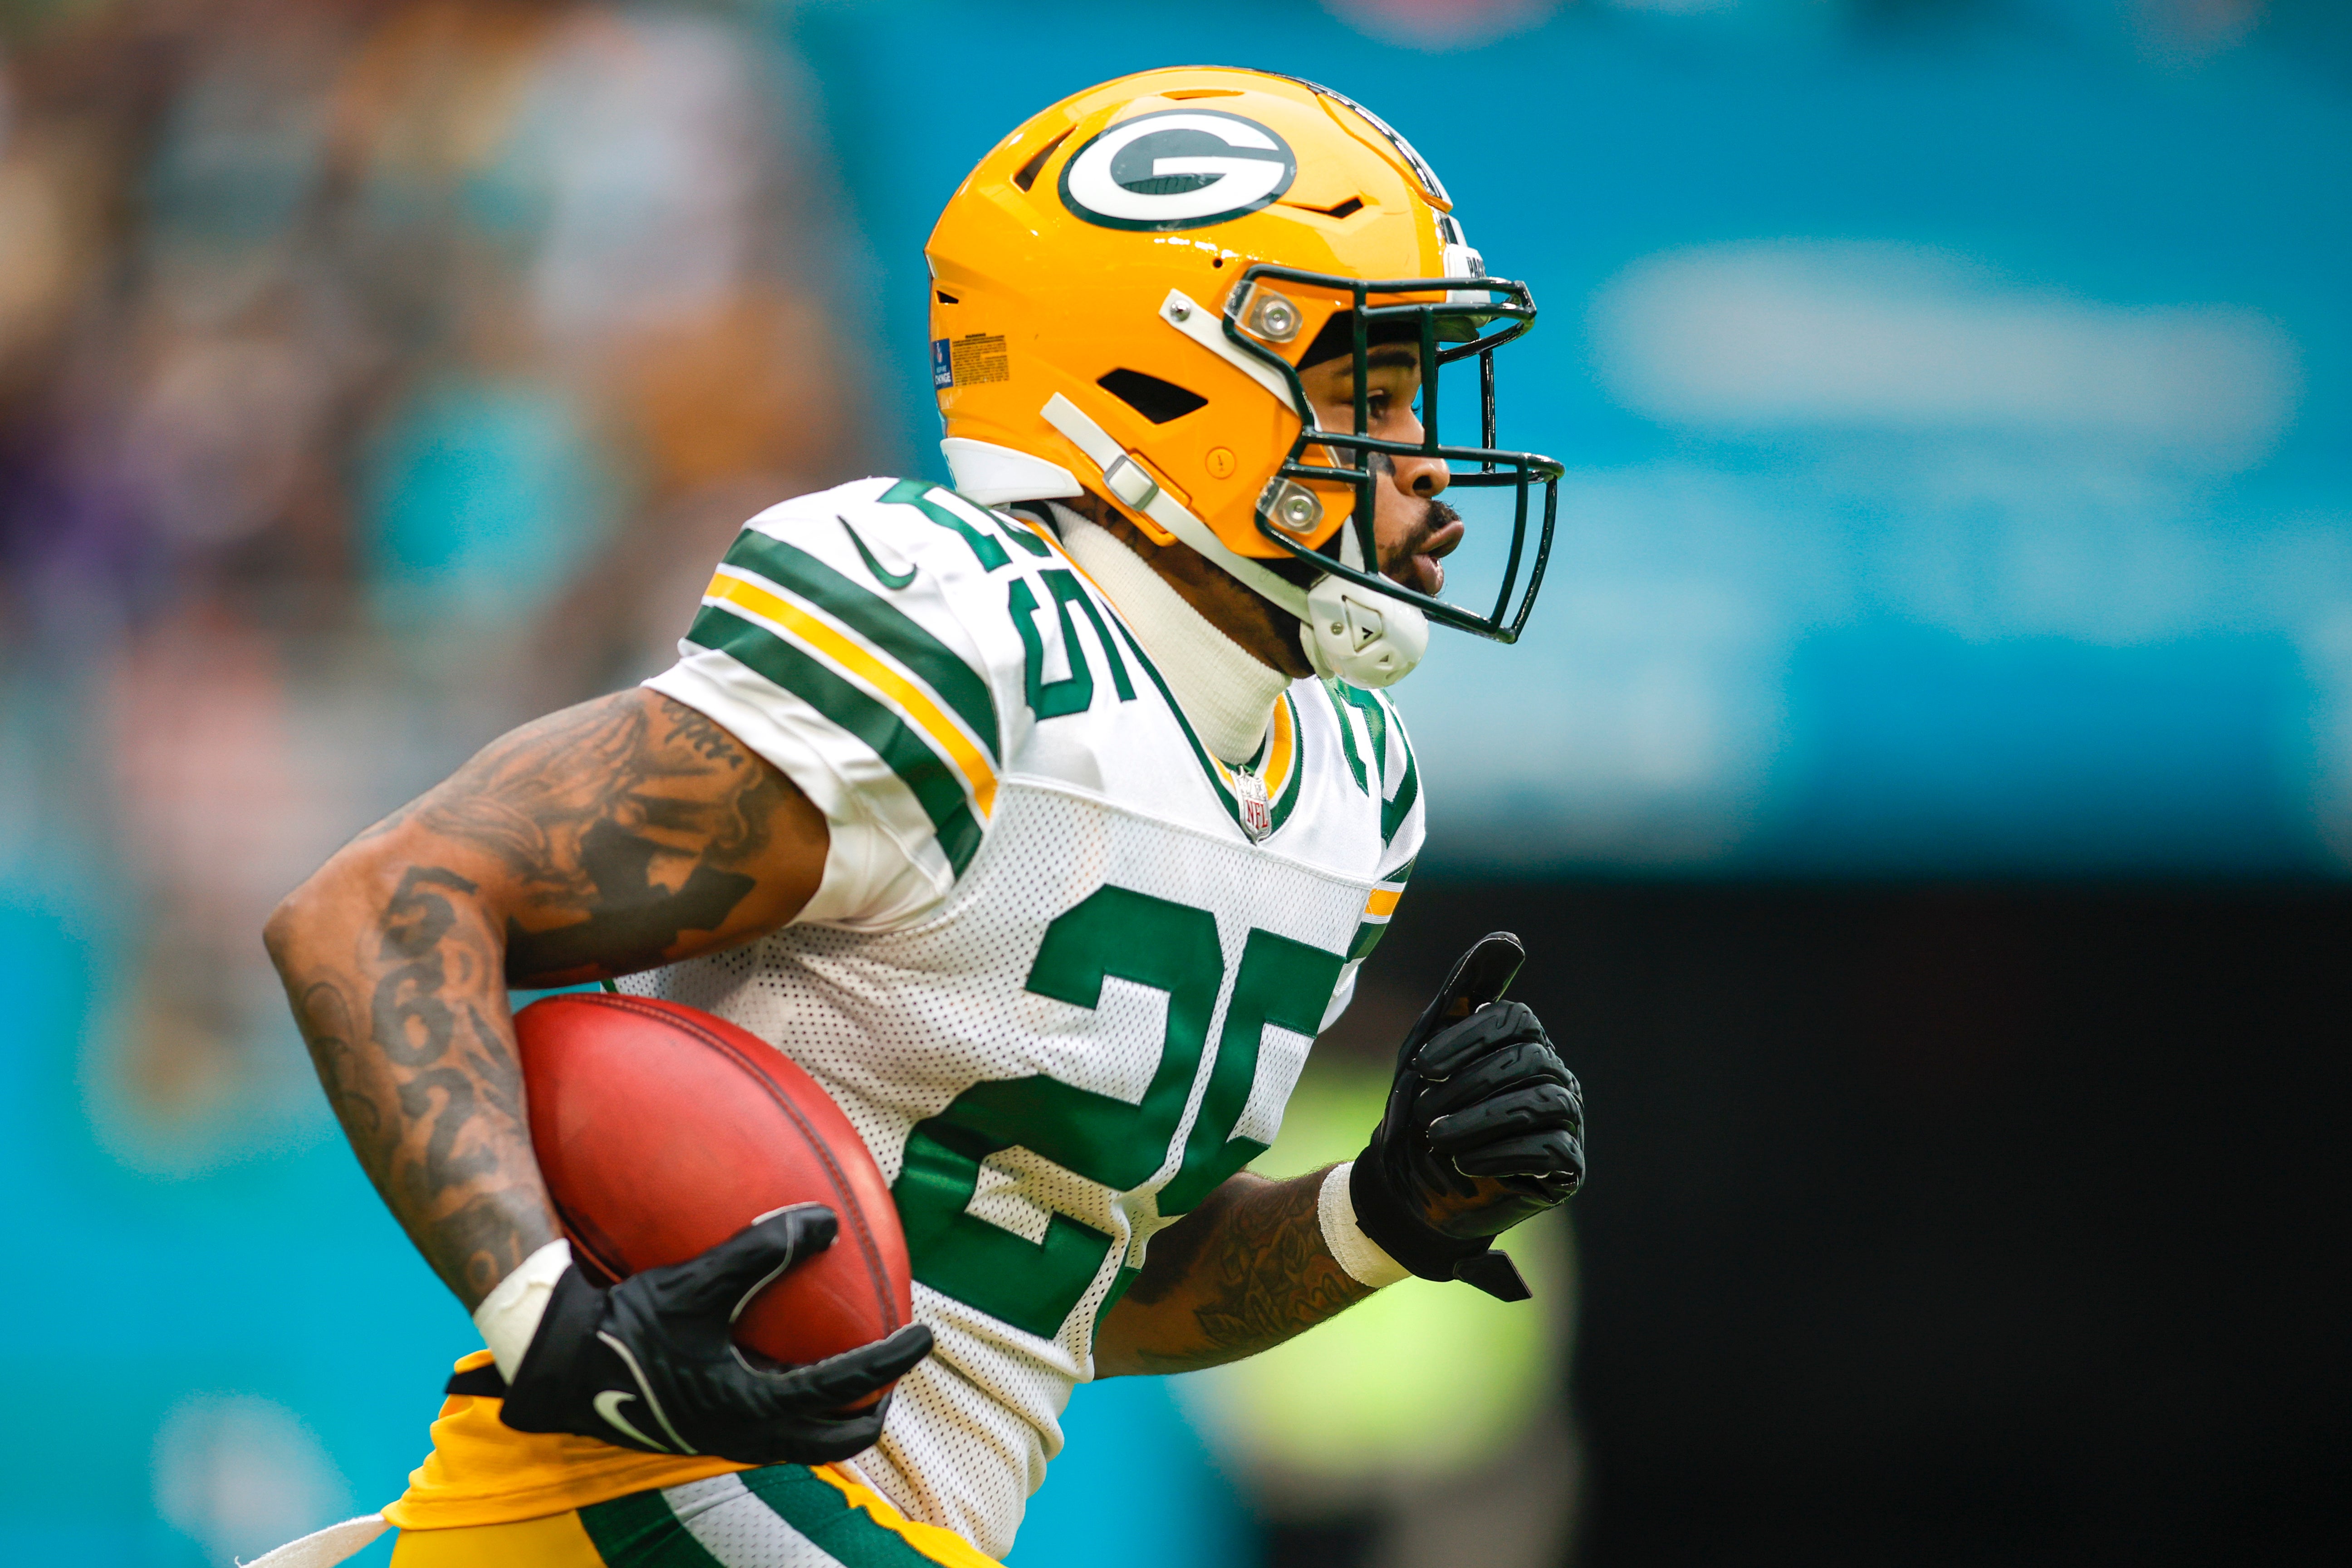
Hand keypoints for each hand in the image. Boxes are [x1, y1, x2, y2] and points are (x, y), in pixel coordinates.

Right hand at [497, 1205, 932, 1463]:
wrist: (562, 1368)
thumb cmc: (629, 1325)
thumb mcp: (698, 1284)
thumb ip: (761, 1251)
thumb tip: (823, 1222)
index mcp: (751, 1404)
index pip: (843, 1387)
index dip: (890, 1361)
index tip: (924, 1335)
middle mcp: (744, 1434)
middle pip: (834, 1441)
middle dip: (870, 1413)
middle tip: (894, 1376)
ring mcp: (724, 1440)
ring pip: (802, 1444)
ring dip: (834, 1418)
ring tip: (854, 1383)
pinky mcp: (704, 1432)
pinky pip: (769, 1431)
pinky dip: (796, 1412)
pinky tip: (784, 1371)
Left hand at [1349, 934, 1585, 1301]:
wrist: (1412, 1184)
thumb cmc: (1425, 1105)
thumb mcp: (1433, 1042)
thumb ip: (1468, 989)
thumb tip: (1511, 940)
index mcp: (1526, 1041)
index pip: (1514, 1021)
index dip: (1465, 1040)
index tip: (1421, 1066)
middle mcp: (1554, 1075)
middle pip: (1529, 1062)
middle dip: (1469, 1087)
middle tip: (1425, 1113)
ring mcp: (1566, 1121)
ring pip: (1543, 1104)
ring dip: (1482, 1121)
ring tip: (1438, 1138)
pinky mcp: (1567, 1167)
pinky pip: (1553, 1151)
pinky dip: (1502, 1155)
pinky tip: (1465, 1163)